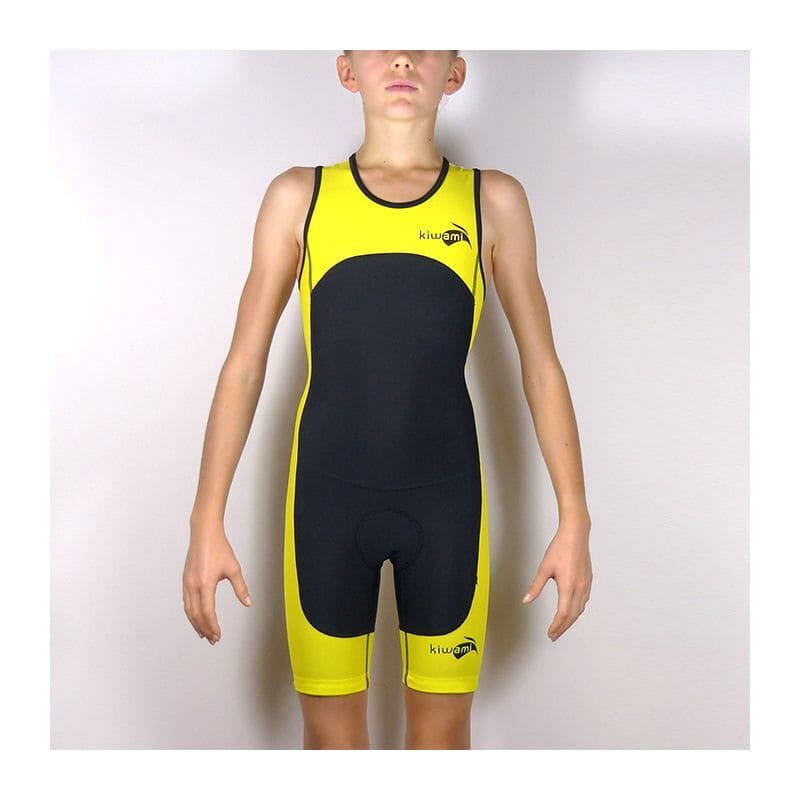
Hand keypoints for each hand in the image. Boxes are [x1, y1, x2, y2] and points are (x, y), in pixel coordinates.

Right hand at [182, 521, 252, 645]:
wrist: (204, 533)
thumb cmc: (219, 548)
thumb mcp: (233, 569)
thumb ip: (241, 588)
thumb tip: (248, 603)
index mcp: (205, 584)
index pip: (207, 612)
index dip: (212, 626)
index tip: (218, 636)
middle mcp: (193, 585)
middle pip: (196, 615)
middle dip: (204, 629)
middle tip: (212, 640)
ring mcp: (187, 583)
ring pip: (189, 610)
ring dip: (196, 623)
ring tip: (204, 634)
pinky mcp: (185, 580)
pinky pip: (186, 602)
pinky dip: (191, 613)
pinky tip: (196, 617)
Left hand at [521, 517, 591, 640]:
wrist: (576, 534)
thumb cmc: (560, 548)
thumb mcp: (544, 568)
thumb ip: (535, 586)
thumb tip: (526, 600)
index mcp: (569, 586)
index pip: (563, 613)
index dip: (556, 626)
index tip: (550, 633)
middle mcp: (580, 588)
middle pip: (573, 615)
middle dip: (563, 627)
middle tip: (554, 635)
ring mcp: (586, 584)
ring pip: (580, 609)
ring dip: (570, 620)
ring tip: (561, 626)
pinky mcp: (588, 580)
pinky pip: (584, 601)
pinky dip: (577, 610)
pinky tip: (571, 610)